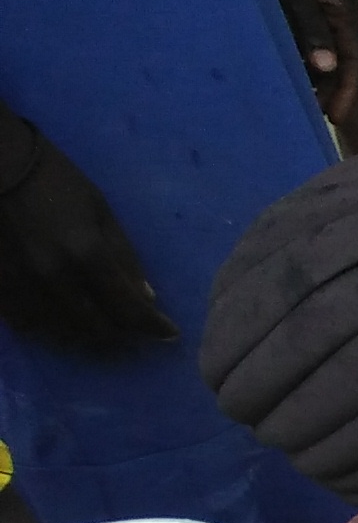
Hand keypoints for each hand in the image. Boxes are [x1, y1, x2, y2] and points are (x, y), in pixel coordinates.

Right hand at [0, 128, 175, 349]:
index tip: (169, 334)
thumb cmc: (56, 182)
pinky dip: (51, 332)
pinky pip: (28, 325)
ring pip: (61, 335)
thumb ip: (124, 258)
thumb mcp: (102, 212)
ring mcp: (22, 286)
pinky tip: (64, 327)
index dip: (153, 327)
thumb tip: (145, 298)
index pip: (128, 309)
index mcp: (86, 254)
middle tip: (137, 337)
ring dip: (88, 341)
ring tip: (106, 336)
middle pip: (96, 330)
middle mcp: (54, 279)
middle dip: (123, 339)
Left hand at [264, 0, 357, 123]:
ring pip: (332, 45)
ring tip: (303, 95)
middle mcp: (342, 4)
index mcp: (345, 4)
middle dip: (336, 87)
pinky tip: (292, 62)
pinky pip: (317, 32)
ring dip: (322, 73)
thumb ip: (309, 25)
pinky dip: (308, 53)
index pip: (357, 59)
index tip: (333, 120)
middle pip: (349, 56)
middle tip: (314, 114)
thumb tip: (327, 69)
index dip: (347, 91)